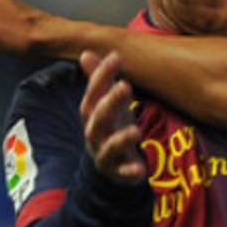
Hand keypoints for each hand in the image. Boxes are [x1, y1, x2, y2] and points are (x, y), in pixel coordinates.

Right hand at [79, 50, 145, 184]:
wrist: (109, 166)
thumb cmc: (109, 127)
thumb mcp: (104, 103)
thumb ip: (98, 80)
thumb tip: (86, 52)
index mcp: (92, 114)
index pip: (93, 93)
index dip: (101, 75)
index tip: (116, 57)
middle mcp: (95, 133)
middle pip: (99, 118)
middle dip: (110, 102)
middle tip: (125, 86)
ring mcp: (105, 154)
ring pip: (109, 147)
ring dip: (121, 139)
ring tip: (136, 131)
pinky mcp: (118, 172)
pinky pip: (123, 173)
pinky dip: (130, 172)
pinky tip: (141, 170)